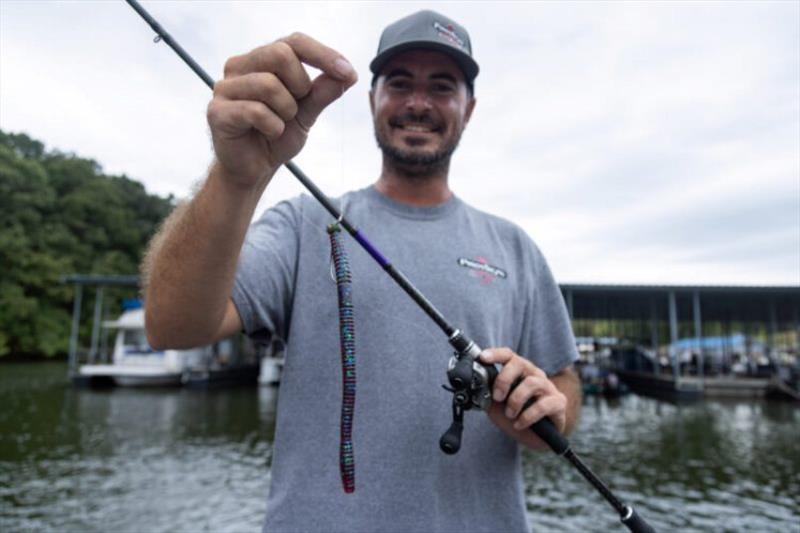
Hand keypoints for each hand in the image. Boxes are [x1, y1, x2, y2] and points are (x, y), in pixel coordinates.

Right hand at [207, 32, 357, 187]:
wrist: (254, 169)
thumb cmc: (277, 135)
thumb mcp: (307, 113)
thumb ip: (323, 93)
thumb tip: (348, 74)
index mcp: (262, 60)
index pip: (294, 41)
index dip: (323, 55)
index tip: (348, 73)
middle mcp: (240, 66)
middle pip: (280, 53)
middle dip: (300, 85)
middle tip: (297, 108)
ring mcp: (225, 87)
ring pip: (269, 84)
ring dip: (286, 110)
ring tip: (279, 124)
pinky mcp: (217, 111)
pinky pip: (256, 111)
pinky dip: (273, 127)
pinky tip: (269, 133)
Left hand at [479, 347, 567, 450]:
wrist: (534, 438)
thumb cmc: (516, 416)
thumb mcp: (497, 405)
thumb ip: (487, 394)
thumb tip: (475, 387)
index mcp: (519, 371)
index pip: (508, 355)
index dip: (496, 354)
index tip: (483, 358)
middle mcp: (534, 374)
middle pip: (519, 363)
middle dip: (504, 380)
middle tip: (497, 397)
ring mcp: (548, 387)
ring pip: (531, 383)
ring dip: (516, 400)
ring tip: (510, 415)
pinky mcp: (558, 402)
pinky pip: (543, 405)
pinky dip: (527, 416)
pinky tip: (519, 424)